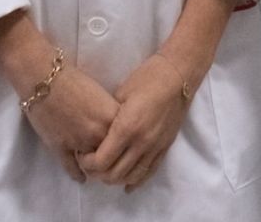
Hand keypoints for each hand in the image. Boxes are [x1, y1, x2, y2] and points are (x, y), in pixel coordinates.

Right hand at [0, 11, 118, 181]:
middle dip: (113, 158)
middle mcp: (98, 133)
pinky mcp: (60, 148)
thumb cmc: (74, 80)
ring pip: (93, 164)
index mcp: (111, 117)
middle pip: (112, 154)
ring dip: (95, 167)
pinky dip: (77, 174)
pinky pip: (72, 168)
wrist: (43, 79)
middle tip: (113, 161)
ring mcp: (78, 143)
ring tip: (98, 169)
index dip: (126, 144)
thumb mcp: (101, 94)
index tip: (126, 147)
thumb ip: (110, 114)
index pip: (127, 139)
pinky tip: (81, 178)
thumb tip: (117, 127)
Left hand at [78, 53, 192, 191]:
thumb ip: (108, 118)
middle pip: (114, 174)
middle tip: (91, 163)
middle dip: (97, 173)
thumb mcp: (120, 94)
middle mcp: (141, 143)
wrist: (178, 75)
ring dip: (115, 179)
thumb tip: (98, 133)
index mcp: (126, 128)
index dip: (87, 163)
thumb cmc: (146, 78)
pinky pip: (149, 172)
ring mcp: (155, 147)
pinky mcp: (165, 147)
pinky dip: (136, 181)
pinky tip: (127, 185)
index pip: (101, 161)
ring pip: (131, 177)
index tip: (82, 154)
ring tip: (107, 169)